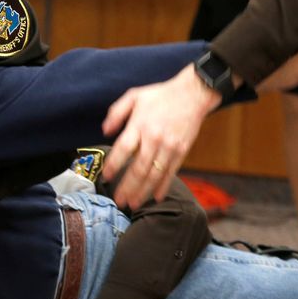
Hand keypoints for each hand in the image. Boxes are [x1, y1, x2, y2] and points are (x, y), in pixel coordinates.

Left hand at [101, 65, 219, 208]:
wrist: (192, 94)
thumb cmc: (160, 95)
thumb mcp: (134, 95)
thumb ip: (116, 113)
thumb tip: (104, 132)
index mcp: (140, 124)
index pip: (124, 149)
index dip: (114, 165)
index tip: (105, 177)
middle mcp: (154, 138)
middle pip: (139, 168)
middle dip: (128, 187)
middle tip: (118, 201)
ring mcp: (170, 146)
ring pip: (155, 174)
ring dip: (143, 191)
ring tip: (133, 204)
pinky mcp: (182, 151)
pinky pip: (171, 172)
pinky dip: (164, 186)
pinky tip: (156, 197)